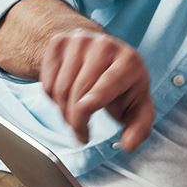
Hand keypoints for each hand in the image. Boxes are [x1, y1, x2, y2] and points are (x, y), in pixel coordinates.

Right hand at [39, 28, 153, 148]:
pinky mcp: (59, 43)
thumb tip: (129, 145)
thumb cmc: (123, 84)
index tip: (84, 119)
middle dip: (77, 120)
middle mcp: (105, 45)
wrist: (103, 54)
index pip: (108, 82)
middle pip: (79, 90)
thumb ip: (139, 128)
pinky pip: (47, 81)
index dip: (92, 102)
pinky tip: (66, 97)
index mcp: (129, 61)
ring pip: (60, 88)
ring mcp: (79, 41)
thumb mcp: (138, 105)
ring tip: (75, 117)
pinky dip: (52, 98)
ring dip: (63, 112)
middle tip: (81, 133)